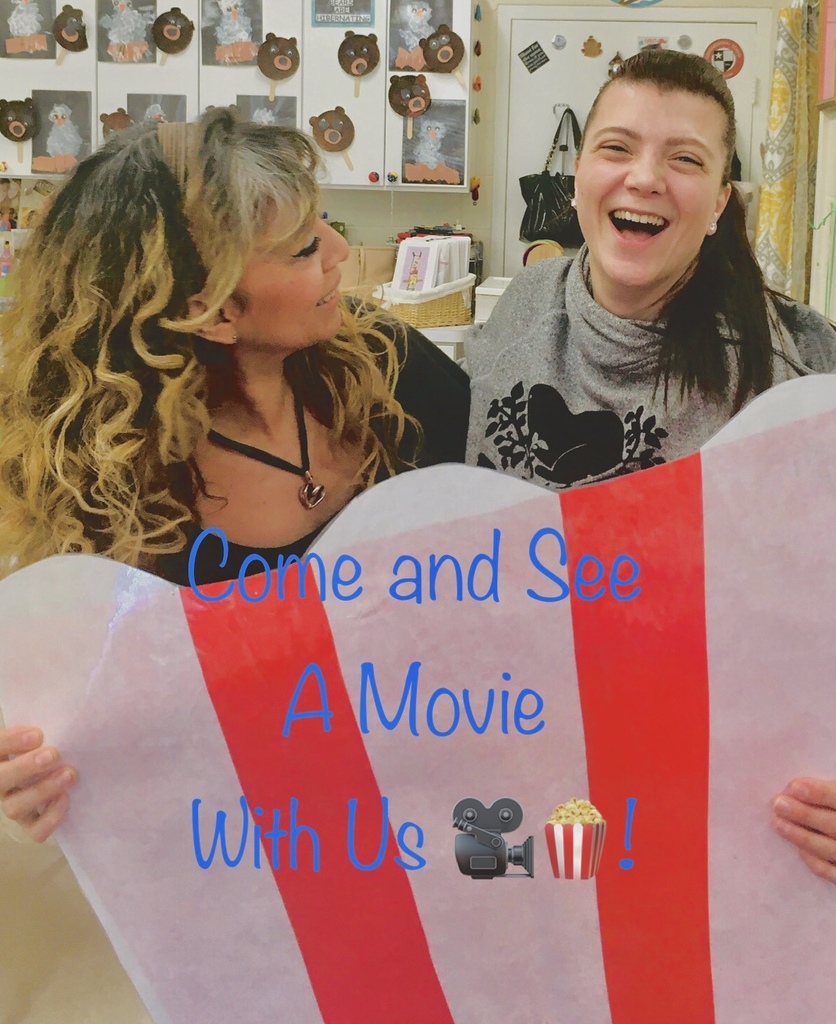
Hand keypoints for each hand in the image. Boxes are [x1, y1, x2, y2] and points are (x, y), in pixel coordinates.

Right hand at [0, 726, 76, 841]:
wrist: (53, 768)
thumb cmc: (44, 744)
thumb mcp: (37, 734)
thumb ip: (35, 731)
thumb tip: (50, 724)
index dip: (11, 741)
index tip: (38, 734)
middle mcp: (0, 783)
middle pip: (0, 780)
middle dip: (25, 767)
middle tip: (53, 754)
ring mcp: (13, 804)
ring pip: (15, 807)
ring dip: (42, 790)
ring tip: (69, 774)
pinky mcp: (30, 824)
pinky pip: (35, 831)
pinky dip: (50, 818)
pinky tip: (65, 798)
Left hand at [771, 777, 835, 883]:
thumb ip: (827, 793)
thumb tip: (794, 788)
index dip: (820, 793)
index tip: (794, 787)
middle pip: (832, 825)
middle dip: (804, 814)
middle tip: (778, 805)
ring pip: (828, 848)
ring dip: (801, 836)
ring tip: (777, 823)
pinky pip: (831, 872)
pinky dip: (814, 861)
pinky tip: (798, 850)